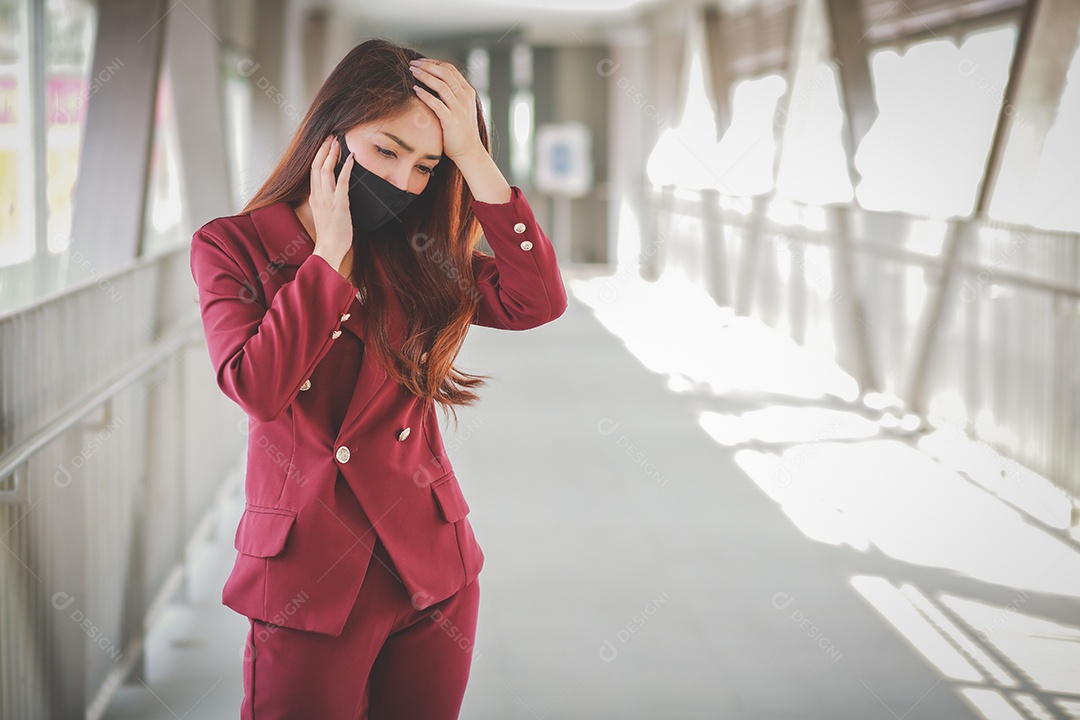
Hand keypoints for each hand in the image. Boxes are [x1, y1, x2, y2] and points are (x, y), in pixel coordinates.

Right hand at [309, 135, 354, 278]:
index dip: (319, 157)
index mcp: (314, 198)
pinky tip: (351, 158)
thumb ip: (327, 203)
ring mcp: (327, 199)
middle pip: (317, 166)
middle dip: (323, 149)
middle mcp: (318, 195)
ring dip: (332, 154)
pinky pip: (341, 182)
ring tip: (337, 141)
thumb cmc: (330, 236)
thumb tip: (336, 195)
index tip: (325, 145)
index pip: (314, 172)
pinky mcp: (338, 204)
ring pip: (326, 170)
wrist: (328, 250)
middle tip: (330, 137)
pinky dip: (346, 168)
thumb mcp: (325, 215)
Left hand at [408, 58, 484, 161]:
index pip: (450, 69)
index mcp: (467, 92)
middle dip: (427, 66)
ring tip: (412, 72)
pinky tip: (415, 90)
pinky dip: (425, 95)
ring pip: (442, 86)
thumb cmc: (460, 130)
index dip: (434, 63)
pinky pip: (437, 104)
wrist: (469, 151)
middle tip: (412, 63)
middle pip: (445, 74)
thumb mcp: (460, 107)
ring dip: (425, 76)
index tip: (420, 62)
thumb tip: (433, 81)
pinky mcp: (452, 121)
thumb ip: (451, 94)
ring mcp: (459, 109)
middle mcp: (465, 98)